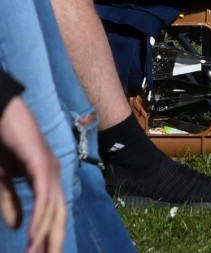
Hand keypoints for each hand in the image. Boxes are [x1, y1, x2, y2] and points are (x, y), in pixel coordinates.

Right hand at [0, 95, 65, 252]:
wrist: (2, 114)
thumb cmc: (3, 143)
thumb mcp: (3, 179)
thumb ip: (10, 202)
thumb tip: (18, 226)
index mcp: (47, 178)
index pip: (54, 213)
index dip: (49, 236)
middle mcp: (54, 174)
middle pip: (59, 214)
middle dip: (53, 240)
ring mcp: (50, 168)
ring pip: (52, 208)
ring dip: (44, 234)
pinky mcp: (42, 163)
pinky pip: (43, 195)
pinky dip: (40, 216)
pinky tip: (34, 234)